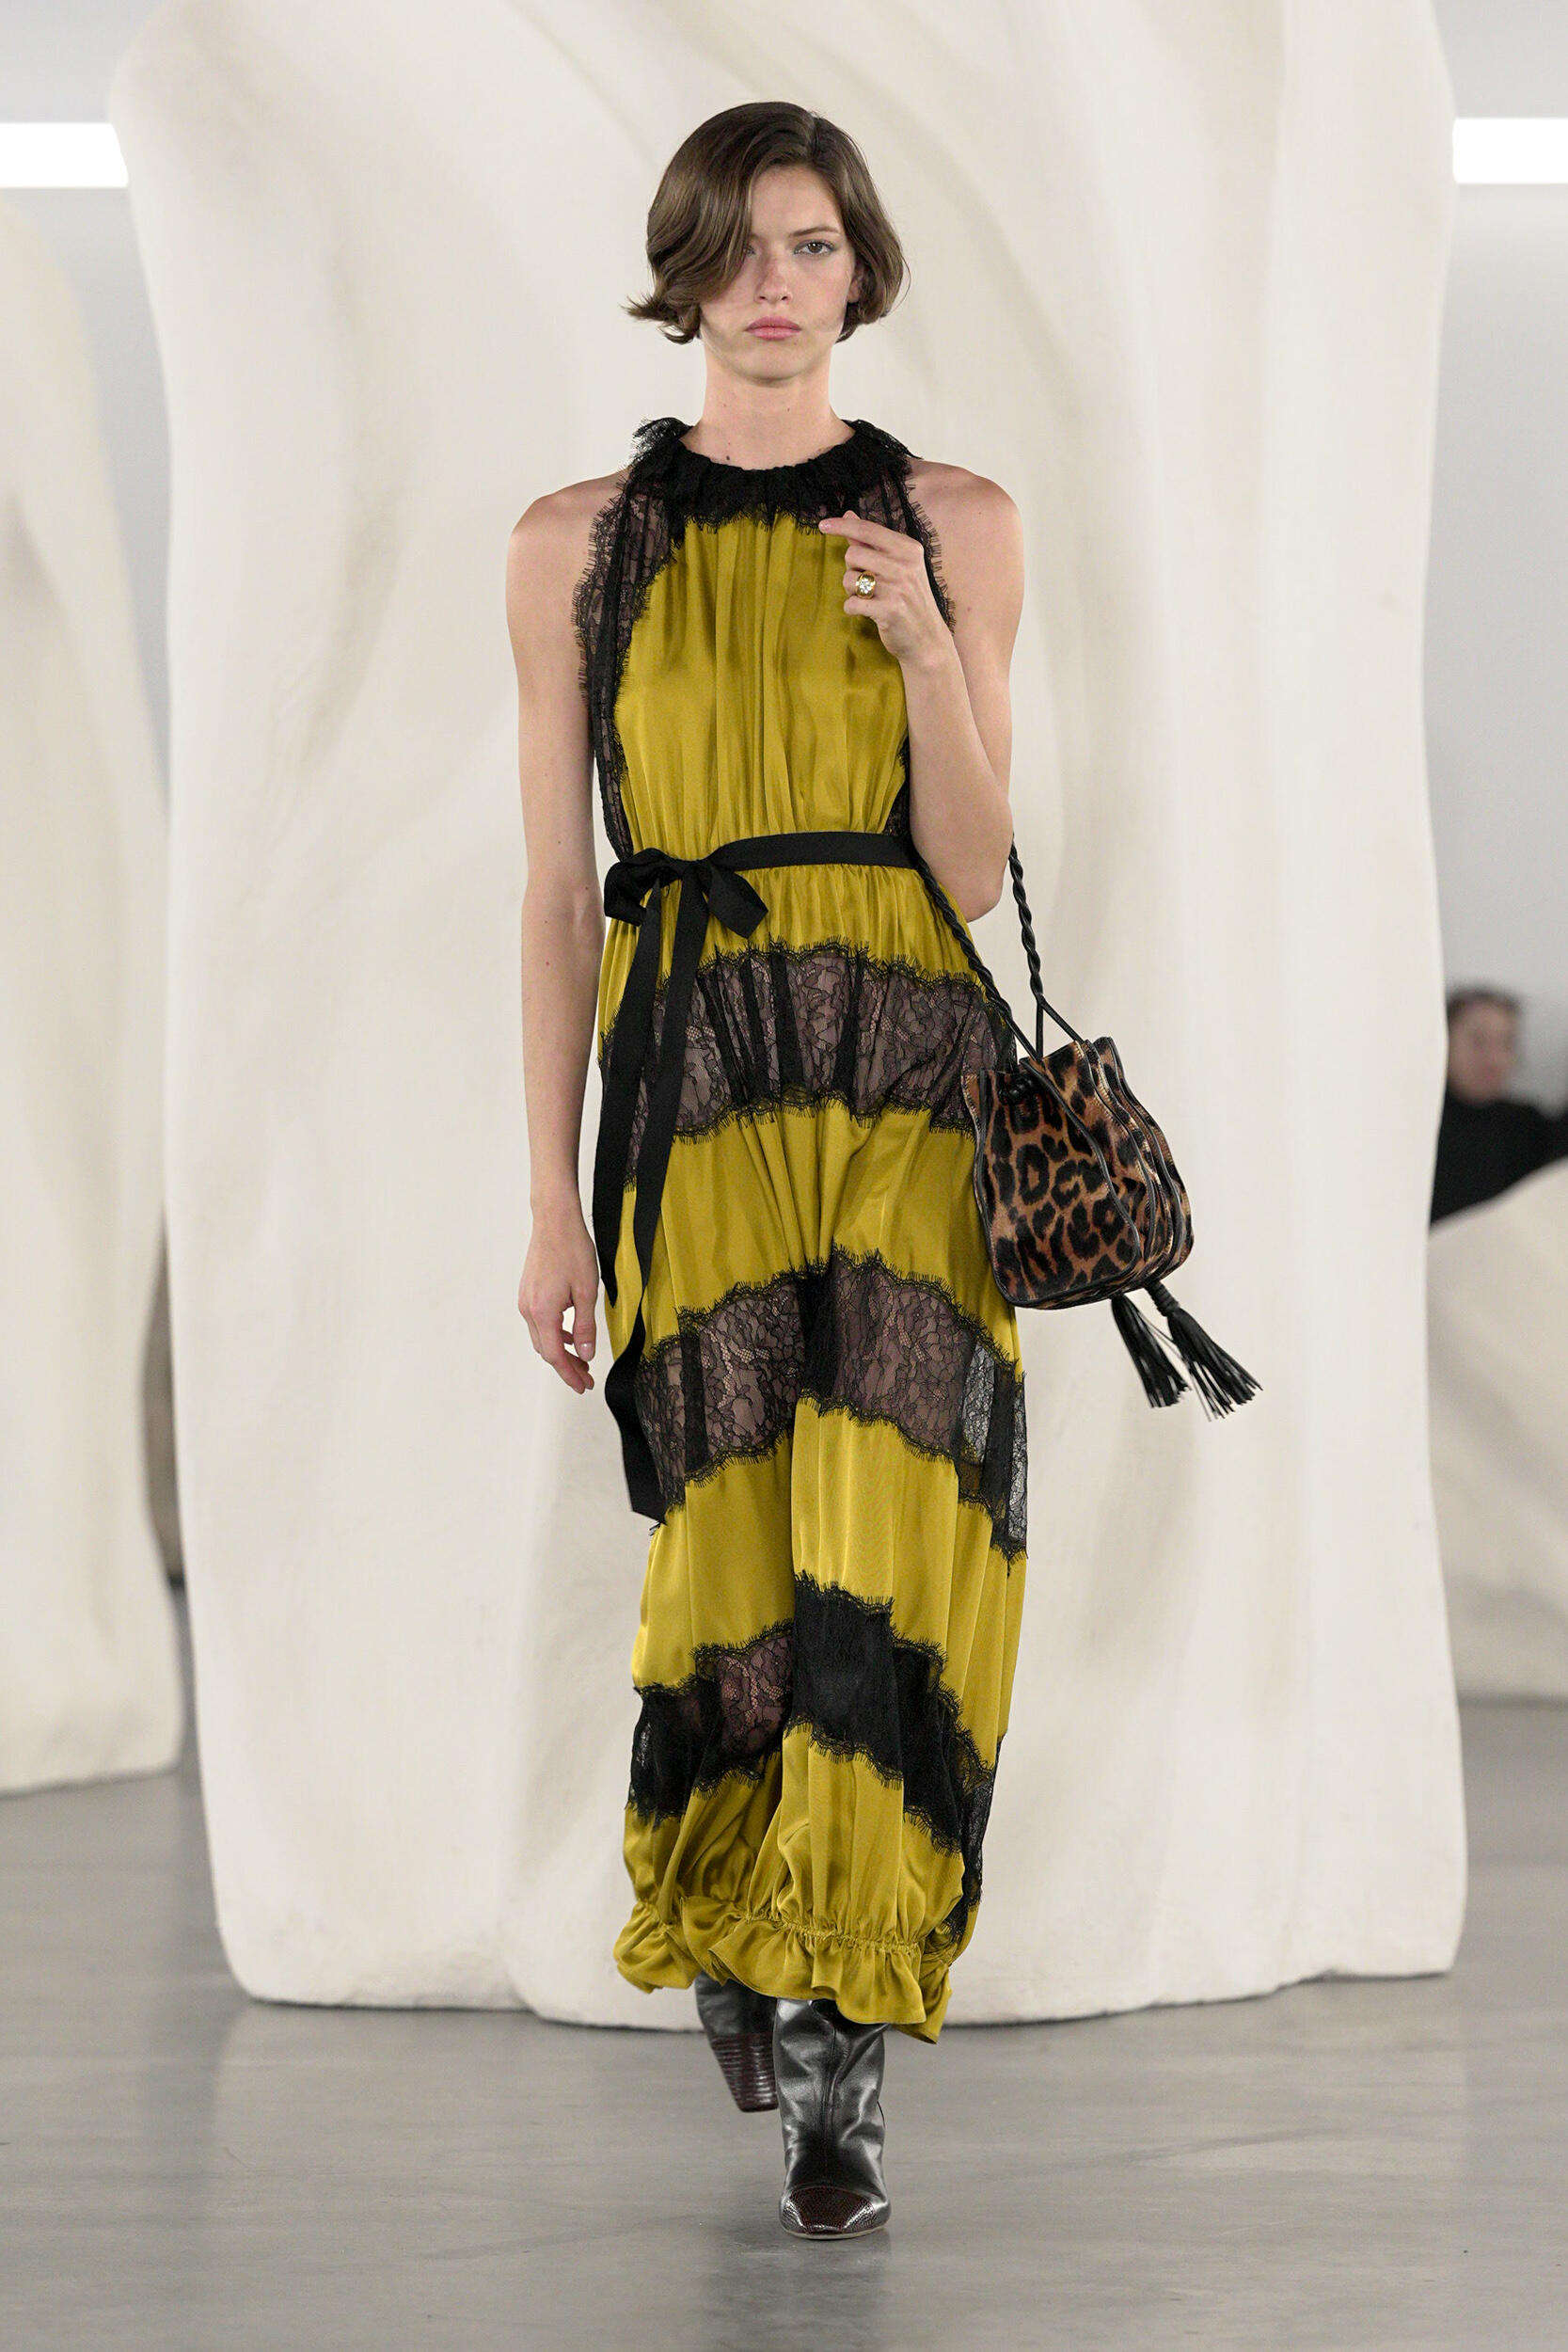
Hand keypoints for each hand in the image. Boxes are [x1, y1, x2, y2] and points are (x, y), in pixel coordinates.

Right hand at [518, 1202, 598, 1392]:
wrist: (554, 1221)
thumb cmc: (572, 1250)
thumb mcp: (587, 1291)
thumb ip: (585, 1326)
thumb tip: (586, 1354)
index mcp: (543, 1312)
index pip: (555, 1356)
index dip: (570, 1374)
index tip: (583, 1386)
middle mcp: (528, 1309)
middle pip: (546, 1350)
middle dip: (566, 1367)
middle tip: (587, 1378)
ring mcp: (526, 1300)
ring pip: (542, 1338)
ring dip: (560, 1351)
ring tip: (582, 1359)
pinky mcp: (528, 1292)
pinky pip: (539, 1323)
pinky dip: (554, 1334)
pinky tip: (570, 1334)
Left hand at [817, 509, 948, 669]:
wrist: (927, 638)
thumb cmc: (908, 598)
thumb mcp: (896, 565)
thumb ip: (870, 541)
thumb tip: (848, 514)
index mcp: (908, 548)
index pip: (868, 530)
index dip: (842, 526)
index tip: (822, 525)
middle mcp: (905, 565)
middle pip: (853, 555)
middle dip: (851, 569)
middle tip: (866, 582)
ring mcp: (898, 588)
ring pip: (849, 579)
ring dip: (851, 591)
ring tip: (868, 597)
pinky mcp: (890, 611)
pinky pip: (851, 604)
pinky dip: (852, 608)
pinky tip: (866, 611)